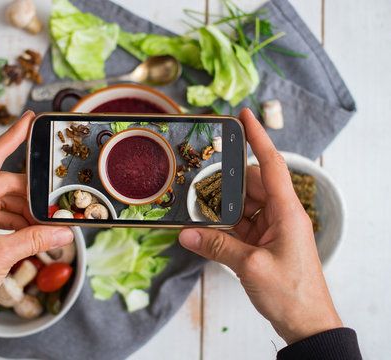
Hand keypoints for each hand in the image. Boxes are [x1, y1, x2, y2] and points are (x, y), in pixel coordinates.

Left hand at [0, 110, 72, 325]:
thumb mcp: (2, 255)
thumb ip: (35, 239)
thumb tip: (63, 232)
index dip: (12, 137)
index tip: (28, 120)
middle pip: (0, 184)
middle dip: (28, 194)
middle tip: (51, 203)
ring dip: (21, 211)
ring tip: (42, 224)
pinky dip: (10, 221)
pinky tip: (27, 232)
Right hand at [179, 109, 341, 343]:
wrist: (307, 324)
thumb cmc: (291, 294)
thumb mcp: (250, 267)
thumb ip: (217, 247)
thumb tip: (185, 234)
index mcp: (287, 212)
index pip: (273, 165)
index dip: (258, 138)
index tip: (246, 116)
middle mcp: (282, 215)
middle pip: (252, 185)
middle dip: (226, 183)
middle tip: (199, 179)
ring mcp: (273, 230)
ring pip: (244, 206)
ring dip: (222, 208)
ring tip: (197, 207)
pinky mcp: (265, 244)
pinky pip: (242, 226)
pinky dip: (225, 227)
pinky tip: (206, 230)